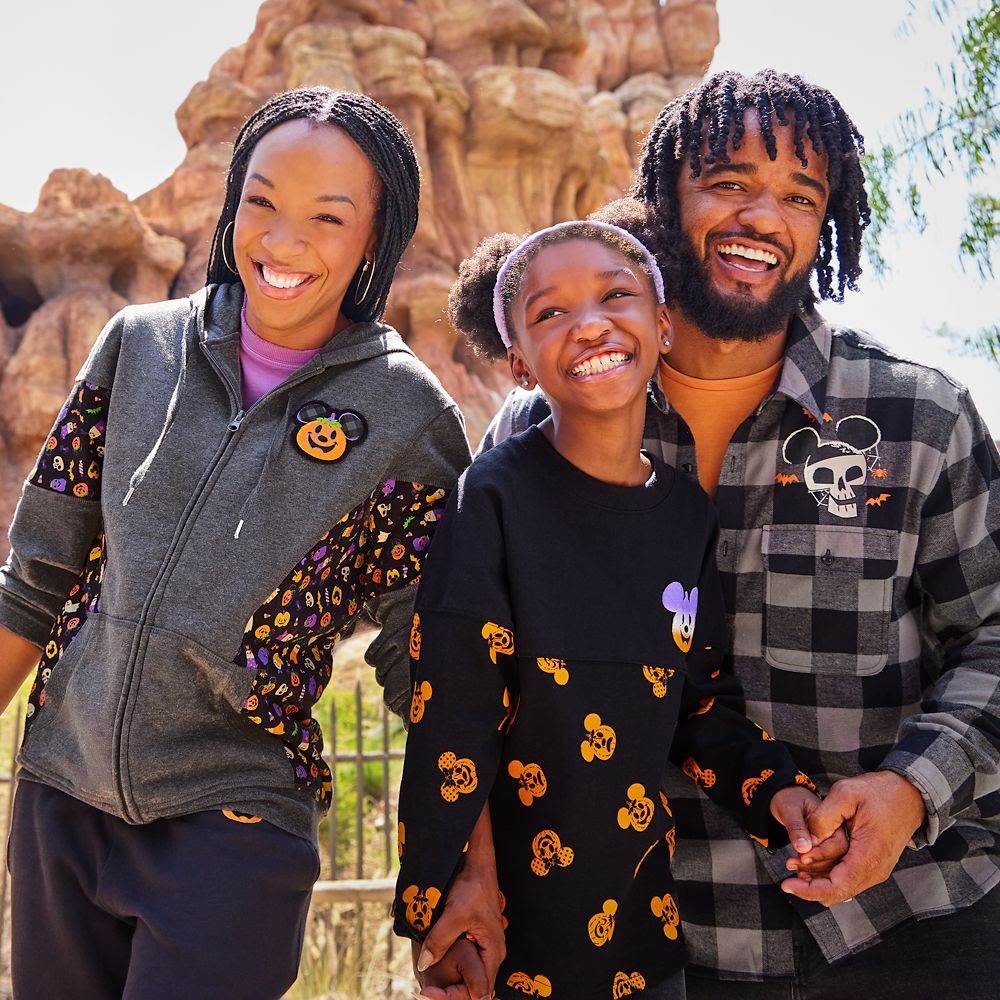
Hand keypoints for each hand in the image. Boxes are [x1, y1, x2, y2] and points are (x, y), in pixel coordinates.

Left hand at [414, 804, 504, 991]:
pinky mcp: (479, 938)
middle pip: (477, 988)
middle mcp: (494, 953)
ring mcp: (487, 946)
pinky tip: (439, 971)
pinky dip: (456, 972)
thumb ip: (439, 940)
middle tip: (426, 992)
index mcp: (493, 952)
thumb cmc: (472, 887)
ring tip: (430, 987)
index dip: (453, 996)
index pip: (478, 991)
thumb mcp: (453, 914)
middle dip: (452, 994)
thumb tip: (424, 964)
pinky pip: (470, 964)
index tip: (428, 991)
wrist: (478, 865)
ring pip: (472, 977)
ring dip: (453, 985)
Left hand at [780, 771, 925, 905]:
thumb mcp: (846, 794)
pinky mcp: (874, 864)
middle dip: (808, 884)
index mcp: (869, 855)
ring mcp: (876, 869)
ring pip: (842, 887)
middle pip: (837, 892)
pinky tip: (813, 861)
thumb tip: (807, 841)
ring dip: (818, 879)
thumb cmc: (879, 791)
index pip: (836, 887)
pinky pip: (849, 878)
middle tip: (788, 866)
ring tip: (796, 862)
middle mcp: (875, 870)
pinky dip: (829, 874)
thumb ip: (823, 817)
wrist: (909, 794)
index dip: (808, 890)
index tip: (786, 884)